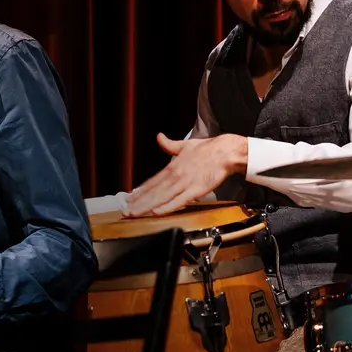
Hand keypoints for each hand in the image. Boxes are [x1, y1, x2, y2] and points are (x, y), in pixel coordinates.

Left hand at [126, 133, 247, 216]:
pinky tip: (156, 212)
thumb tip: (159, 137)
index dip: (139, 191)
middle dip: (138, 202)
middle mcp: (175, 176)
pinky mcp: (196, 191)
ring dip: (147, 206)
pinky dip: (167, 207)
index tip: (128, 198)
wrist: (226, 152)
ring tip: (135, 213)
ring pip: (162, 197)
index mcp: (172, 167)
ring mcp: (185, 184)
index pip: (152, 181)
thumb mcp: (185, 145)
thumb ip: (169, 144)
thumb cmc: (208, 149)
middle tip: (125, 211)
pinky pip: (179, 201)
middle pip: (153, 192)